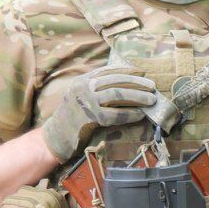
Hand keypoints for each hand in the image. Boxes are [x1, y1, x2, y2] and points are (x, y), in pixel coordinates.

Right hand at [39, 63, 158, 160]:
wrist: (56, 135)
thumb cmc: (74, 117)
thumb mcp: (81, 96)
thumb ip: (97, 88)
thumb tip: (127, 84)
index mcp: (82, 80)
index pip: (108, 71)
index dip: (127, 71)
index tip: (143, 73)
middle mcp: (83, 88)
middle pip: (115, 82)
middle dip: (137, 83)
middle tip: (152, 87)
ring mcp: (86, 102)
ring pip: (116, 95)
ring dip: (137, 97)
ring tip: (151, 100)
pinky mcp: (90, 118)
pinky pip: (115, 114)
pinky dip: (130, 114)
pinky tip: (140, 114)